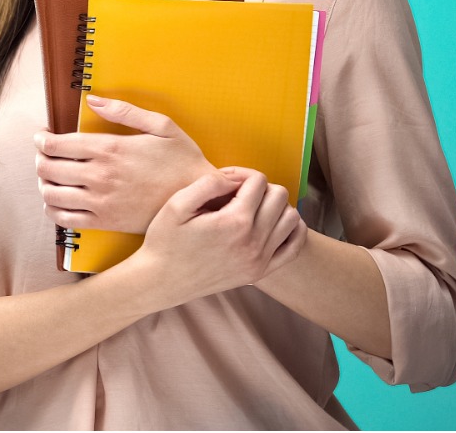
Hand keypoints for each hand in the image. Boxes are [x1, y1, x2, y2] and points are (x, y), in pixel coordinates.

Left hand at [33, 96, 215, 232]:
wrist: (200, 200)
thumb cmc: (182, 160)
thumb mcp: (162, 126)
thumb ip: (124, 110)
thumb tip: (92, 100)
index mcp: (109, 148)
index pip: (55, 145)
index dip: (41, 139)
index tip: (41, 136)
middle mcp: (99, 175)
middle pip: (47, 168)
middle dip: (40, 159)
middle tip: (44, 155)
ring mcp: (100, 201)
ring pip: (51, 194)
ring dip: (43, 183)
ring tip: (49, 177)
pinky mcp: (105, 222)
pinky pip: (65, 220)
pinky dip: (53, 211)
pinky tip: (58, 202)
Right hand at [131, 167, 306, 306]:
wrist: (161, 281)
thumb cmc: (165, 241)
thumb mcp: (177, 204)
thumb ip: (209, 183)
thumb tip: (234, 177)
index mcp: (234, 222)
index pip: (258, 181)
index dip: (241, 173)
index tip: (224, 181)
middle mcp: (253, 242)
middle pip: (279, 196)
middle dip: (259, 187)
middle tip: (236, 193)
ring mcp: (260, 260)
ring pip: (291, 218)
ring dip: (275, 207)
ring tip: (251, 208)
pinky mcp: (259, 272)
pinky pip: (294, 246)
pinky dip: (291, 230)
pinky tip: (271, 224)